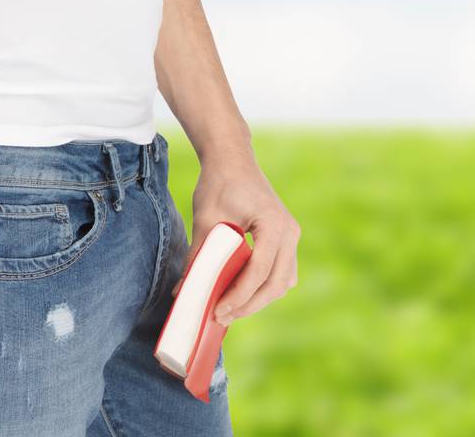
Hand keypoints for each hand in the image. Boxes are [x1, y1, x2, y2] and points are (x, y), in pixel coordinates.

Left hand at [170, 146, 299, 325]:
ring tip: (230, 307)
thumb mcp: (205, 219)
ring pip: (283, 282)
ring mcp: (291, 234)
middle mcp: (290, 231)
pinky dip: (265, 286)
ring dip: (259, 299)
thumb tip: (183, 292)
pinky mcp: (286, 237)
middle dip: (249, 305)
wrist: (232, 157)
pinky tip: (241, 292)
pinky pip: (282, 271)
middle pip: (276, 284)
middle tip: (221, 316)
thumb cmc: (219, 183)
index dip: (238, 297)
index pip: (259, 272)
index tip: (217, 311)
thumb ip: (197, 257)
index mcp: (274, 224)